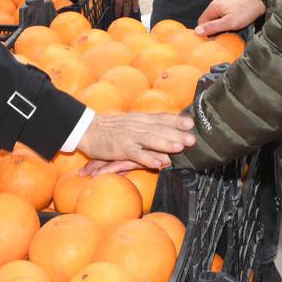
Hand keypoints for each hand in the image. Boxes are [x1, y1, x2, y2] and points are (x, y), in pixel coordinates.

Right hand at [78, 111, 195, 169]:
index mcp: (141, 119)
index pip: (161, 118)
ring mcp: (128, 137)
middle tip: (193, 139)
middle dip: (177, 134)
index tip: (192, 123)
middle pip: (159, 129)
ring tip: (180, 148)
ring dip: (165, 143)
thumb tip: (169, 130)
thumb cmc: (112, 128)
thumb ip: (149, 125)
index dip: (177, 121)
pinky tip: (157, 163)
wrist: (88, 130)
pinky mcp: (119, 148)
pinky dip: (146, 158)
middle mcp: (137, 125)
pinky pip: (134, 154)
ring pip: (149, 139)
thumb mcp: (132, 122)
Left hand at [109, 0, 140, 17]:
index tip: (107, 15)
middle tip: (116, 19)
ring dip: (126, 12)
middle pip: (118, 7)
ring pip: (126, 6)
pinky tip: (135, 10)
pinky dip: (135, 6)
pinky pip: (135, 0)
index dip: (108, 9)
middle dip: (117, 14)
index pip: (109, 3)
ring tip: (125, 17)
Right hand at [196, 0, 265, 36]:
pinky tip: (236, 16)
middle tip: (225, 32)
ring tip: (232, 25)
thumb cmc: (247, 11)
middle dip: (215, 25)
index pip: (202, 21)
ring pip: (218, 11)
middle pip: (210, 16)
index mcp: (214, 6)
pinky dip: (228, 13)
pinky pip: (226, 6)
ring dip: (222, 19)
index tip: (213, 37)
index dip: (206, 31)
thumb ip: (212, 27)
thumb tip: (198, 31)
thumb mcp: (229, 23)